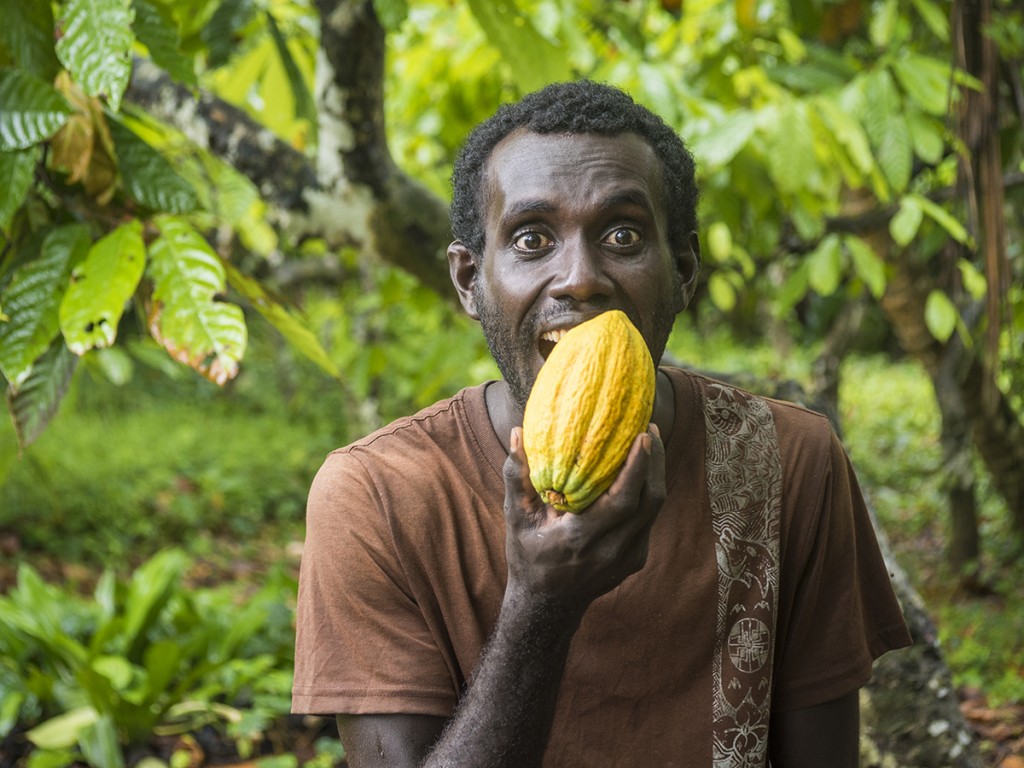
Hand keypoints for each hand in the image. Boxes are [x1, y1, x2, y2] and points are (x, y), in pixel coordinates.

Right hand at [501, 424, 666, 616]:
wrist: (547, 605)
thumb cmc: (528, 555)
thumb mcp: (516, 518)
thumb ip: (516, 477)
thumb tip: (516, 433)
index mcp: (582, 539)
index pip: (623, 501)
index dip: (638, 467)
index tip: (642, 435)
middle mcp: (611, 551)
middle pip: (650, 502)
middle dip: (654, 462)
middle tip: (649, 427)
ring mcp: (628, 558)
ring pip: (654, 510)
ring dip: (655, 474)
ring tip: (649, 442)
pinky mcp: (636, 559)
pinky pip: (648, 519)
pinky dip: (647, 492)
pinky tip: (640, 470)